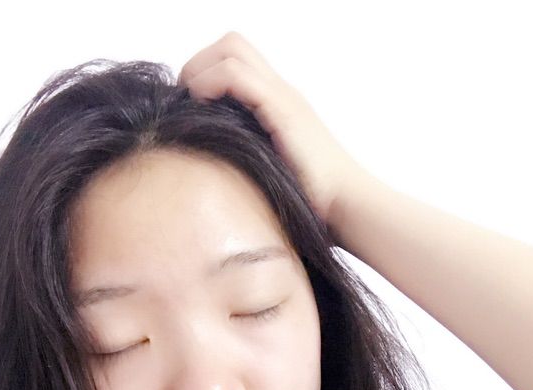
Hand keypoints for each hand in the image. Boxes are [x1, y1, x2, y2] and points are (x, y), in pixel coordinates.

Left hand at [176, 31, 367, 226]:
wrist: (346, 203)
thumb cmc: (311, 198)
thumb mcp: (272, 171)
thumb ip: (249, 156)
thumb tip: (210, 166)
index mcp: (279, 102)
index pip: (236, 58)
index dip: (206, 70)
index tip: (190, 105)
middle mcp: (281, 92)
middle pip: (233, 43)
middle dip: (199, 63)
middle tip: (186, 99)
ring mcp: (283, 98)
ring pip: (232, 49)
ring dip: (200, 70)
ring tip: (190, 104)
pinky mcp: (283, 110)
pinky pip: (236, 76)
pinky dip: (210, 83)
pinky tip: (201, 108)